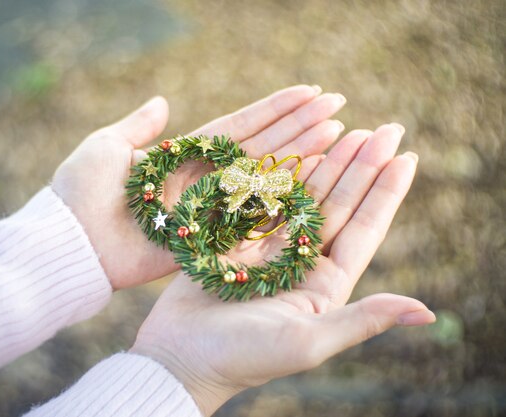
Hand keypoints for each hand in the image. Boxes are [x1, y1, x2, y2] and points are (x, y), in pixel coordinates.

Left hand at [52, 86, 346, 289]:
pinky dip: (281, 197)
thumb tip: (164, 100)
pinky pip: (252, 214)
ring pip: (263, 177)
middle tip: (338, 105)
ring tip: (337, 130)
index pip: (238, 127)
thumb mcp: (107, 147)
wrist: (69, 243)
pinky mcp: (209, 238)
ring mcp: (210, 209)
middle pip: (260, 148)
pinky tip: (314, 176)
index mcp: (181, 155)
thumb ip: (139, 126)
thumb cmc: (79, 192)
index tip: (309, 91)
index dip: (274, 110)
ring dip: (300, 153)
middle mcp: (203, 181)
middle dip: (298, 125)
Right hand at [130, 124, 436, 415]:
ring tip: (349, 129)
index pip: (363, 231)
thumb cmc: (243, 357)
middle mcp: (301, 264)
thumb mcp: (308, 343)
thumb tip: (425, 312)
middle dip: (362, 168)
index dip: (386, 194)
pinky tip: (298, 152)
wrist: (182, 357)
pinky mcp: (238, 242)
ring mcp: (269, 251)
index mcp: (324, 286)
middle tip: (384, 129)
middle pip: (339, 207)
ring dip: (327, 164)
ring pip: (304, 198)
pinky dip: (280, 175)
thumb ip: (362, 321)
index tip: (407, 157)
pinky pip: (265, 200)